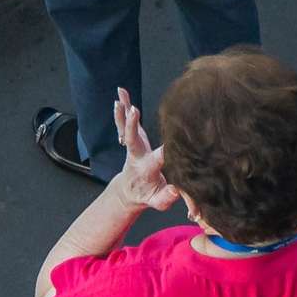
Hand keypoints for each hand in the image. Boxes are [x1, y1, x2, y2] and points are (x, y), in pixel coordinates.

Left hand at [105, 88, 177, 216]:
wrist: (128, 192)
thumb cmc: (147, 195)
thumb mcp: (159, 202)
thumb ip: (167, 198)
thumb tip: (175, 191)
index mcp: (147, 170)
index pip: (158, 158)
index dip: (166, 149)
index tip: (175, 139)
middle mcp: (137, 156)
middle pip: (132, 139)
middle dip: (132, 125)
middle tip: (133, 111)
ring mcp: (132, 147)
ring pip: (125, 128)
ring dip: (122, 113)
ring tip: (121, 98)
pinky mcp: (131, 139)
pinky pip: (125, 123)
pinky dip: (123, 107)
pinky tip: (121, 94)